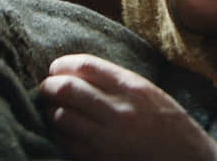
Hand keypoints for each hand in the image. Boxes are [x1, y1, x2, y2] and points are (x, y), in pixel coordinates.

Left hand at [40, 54, 216, 160]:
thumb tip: (78, 73)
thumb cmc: (171, 126)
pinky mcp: (101, 160)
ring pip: (61, 117)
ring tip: (51, 109)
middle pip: (67, 89)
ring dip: (51, 111)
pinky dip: (58, 134)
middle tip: (46, 87)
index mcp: (134, 88)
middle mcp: (120, 111)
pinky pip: (66, 143)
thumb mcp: (150, 93)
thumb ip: (118, 82)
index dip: (63, 64)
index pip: (86, 66)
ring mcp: (109, 139)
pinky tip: (62, 131)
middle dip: (49, 86)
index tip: (56, 68)